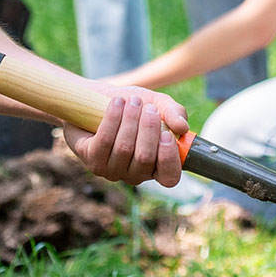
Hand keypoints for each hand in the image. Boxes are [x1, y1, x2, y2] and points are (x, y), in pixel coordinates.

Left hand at [62, 86, 186, 186]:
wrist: (94, 98)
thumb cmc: (131, 105)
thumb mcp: (157, 103)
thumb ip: (174, 113)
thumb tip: (183, 128)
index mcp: (156, 166)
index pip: (169, 178)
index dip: (169, 159)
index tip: (167, 134)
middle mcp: (135, 174)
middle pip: (145, 158)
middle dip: (148, 129)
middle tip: (147, 107)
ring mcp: (112, 170)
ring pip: (124, 149)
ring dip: (130, 120)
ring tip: (131, 101)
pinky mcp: (93, 160)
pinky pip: (105, 141)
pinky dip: (113, 119)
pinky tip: (116, 103)